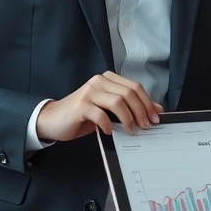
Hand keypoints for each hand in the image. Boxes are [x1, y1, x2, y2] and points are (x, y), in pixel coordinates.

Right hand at [36, 71, 162, 141]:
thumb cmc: (83, 115)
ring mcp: (89, 92)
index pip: (135, 87)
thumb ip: (129, 107)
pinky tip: (110, 131)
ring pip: (118, 101)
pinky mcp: (80, 105)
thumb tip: (156, 109)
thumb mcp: (109, 110)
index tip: (155, 118)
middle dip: (141, 111)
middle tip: (146, 126)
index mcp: (108, 79)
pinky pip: (100, 114)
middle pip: (129, 93)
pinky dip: (108, 125)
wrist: (53, 120)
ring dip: (128, 118)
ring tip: (131, 130)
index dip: (148, 102)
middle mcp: (99, 81)